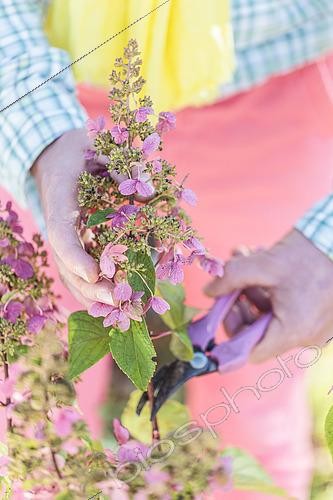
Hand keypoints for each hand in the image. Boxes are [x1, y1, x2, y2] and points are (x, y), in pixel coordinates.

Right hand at [32, 129, 113, 307]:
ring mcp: (65, 237)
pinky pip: (79, 271)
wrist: (57, 155)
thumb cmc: (80, 148)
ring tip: (123, 311)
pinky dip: (94, 290)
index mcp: (60, 199)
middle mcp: (59, 224)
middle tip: (120, 303)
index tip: (95, 275)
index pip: (61, 234)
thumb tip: (149, 194)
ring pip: (71, 274)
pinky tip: (114, 304)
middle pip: (66, 264)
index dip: (75, 257)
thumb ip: (123, 165)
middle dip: (91, 288)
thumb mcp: (100, 146)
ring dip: (94, 296)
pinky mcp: (74, 243)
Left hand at [204, 229, 332, 361]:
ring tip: (246, 260)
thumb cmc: (309, 254)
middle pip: (259, 332)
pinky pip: (288, 310)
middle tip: (231, 283)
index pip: (251, 352)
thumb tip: (209, 290)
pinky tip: (264, 263)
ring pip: (271, 317)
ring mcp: (315, 327)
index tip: (221, 309)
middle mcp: (306, 336)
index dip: (231, 332)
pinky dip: (272, 291)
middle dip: (240, 303)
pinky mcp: (320, 316)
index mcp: (293, 331)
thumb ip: (231, 278)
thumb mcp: (263, 264)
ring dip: (253, 291)